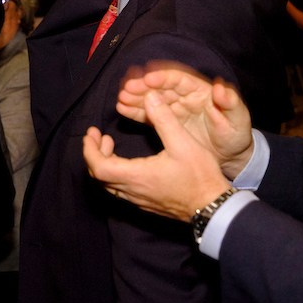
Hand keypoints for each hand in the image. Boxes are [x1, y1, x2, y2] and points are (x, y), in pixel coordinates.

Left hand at [83, 90, 232, 220]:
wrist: (212, 206)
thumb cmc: (200, 176)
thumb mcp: (183, 142)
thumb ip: (164, 118)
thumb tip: (149, 96)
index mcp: (137, 176)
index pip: (99, 167)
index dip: (89, 150)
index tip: (91, 133)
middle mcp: (133, 191)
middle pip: (99, 176)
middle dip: (94, 154)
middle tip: (98, 136)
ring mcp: (139, 200)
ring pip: (109, 185)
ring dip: (104, 164)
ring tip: (110, 146)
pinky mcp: (147, 204)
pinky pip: (120, 190)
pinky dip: (115, 174)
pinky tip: (128, 163)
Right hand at [116, 63, 254, 178]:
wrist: (231, 156)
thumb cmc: (236, 135)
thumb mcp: (238, 119)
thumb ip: (231, 102)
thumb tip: (219, 86)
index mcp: (201, 91)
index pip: (179, 79)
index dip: (163, 78)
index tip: (148, 79)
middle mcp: (185, 96)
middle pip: (161, 87)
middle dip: (143, 86)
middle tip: (127, 88)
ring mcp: (174, 109)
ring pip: (152, 99)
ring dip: (136, 97)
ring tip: (121, 98)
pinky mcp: (167, 122)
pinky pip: (149, 115)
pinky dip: (136, 111)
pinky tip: (123, 109)